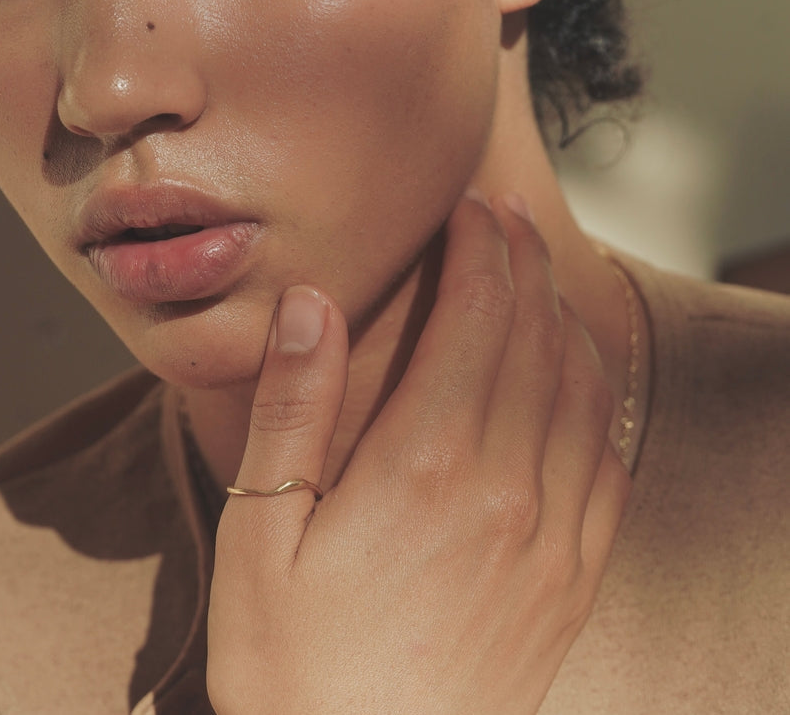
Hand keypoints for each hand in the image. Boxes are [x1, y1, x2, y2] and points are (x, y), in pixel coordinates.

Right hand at [207, 192, 630, 714]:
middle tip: (503, 216)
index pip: (476, 317)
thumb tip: (311, 305)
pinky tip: (576, 375)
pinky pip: (609, 458)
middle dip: (521, 261)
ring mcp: (553, 534)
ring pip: (582, 387)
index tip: (470, 208)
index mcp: (426, 465)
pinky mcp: (573, 576)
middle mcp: (507, 488)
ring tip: (537, 275)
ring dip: (562, 315)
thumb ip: (292, 410)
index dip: (478, 249)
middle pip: (534, 336)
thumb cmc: (296, 661)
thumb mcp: (262, 533)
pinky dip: (596, 395)